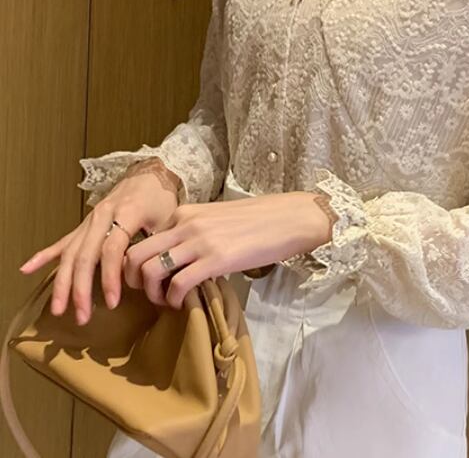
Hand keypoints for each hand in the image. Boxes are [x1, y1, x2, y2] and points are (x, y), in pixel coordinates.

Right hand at [19, 157, 180, 324]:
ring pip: (70, 253)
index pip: (112, 250)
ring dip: (62, 282)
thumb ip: (160, 245)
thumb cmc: (162, 199)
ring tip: (58, 309)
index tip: (112, 301)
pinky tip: (27, 269)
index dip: (110, 277)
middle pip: (85, 255)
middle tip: (82, 316)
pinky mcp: (84, 223)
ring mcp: (90, 219)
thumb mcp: (168, 220)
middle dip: (81, 288)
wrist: (151, 173)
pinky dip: (44, 255)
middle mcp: (103, 216)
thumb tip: (158, 276)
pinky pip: (62, 241)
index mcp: (127, 213)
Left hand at [124, 191, 333, 308]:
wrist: (287, 218)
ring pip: (149, 270)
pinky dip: (173, 300)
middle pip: (134, 255)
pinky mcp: (215, 259)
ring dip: (151, 294)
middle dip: (132, 281)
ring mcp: (199, 241)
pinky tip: (184, 304)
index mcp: (184, 213)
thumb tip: (177, 258)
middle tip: (148, 294)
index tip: (150, 280)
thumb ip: (193, 234)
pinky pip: (177, 284)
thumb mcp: (215, 220)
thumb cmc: (257, 221)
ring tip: (166, 302)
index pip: (143, 239)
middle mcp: (185, 224)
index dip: (137, 265)